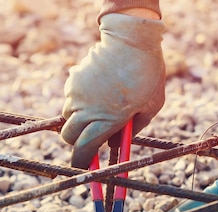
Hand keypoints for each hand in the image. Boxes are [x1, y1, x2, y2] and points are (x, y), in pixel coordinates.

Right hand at [61, 13, 165, 167]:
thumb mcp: (150, 108)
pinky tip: (96, 91)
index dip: (81, 162)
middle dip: (77, 143)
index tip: (84, 166)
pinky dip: (78, 102)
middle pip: (68, 137)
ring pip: (67, 117)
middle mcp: (87, 109)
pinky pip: (70, 98)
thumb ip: (132, 130)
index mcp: (107, 120)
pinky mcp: (73, 81)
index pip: (84, 150)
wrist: (131, 40)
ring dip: (78, 121)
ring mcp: (77, 94)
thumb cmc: (147, 75)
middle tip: (90, 140)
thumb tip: (115, 145)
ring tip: (97, 111)